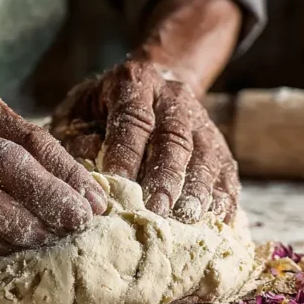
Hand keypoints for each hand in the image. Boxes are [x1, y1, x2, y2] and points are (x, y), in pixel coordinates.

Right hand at [0, 89, 107, 255]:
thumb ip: (29, 148)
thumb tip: (85, 192)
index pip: (29, 141)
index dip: (66, 173)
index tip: (95, 202)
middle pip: (5, 164)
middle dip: (47, 197)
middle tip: (78, 223)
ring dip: (18, 223)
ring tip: (47, 238)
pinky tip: (8, 249)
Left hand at [49, 61, 238, 223]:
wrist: (152, 84)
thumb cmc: (102, 108)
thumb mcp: (78, 111)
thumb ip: (77, 137)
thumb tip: (91, 166)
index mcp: (135, 84)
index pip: (133, 118)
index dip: (126, 151)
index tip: (117, 181)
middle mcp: (173, 98)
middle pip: (174, 138)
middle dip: (166, 176)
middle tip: (155, 209)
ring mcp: (201, 120)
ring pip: (206, 155)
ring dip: (198, 190)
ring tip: (187, 219)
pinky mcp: (218, 143)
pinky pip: (226, 170)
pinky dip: (223, 197)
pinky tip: (217, 220)